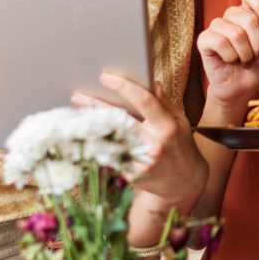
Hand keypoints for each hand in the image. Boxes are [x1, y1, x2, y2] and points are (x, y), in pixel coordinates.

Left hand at [73, 73, 207, 207]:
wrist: (183, 181)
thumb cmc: (180, 146)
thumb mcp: (179, 121)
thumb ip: (164, 103)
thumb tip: (151, 83)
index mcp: (167, 127)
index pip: (144, 101)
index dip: (123, 87)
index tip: (105, 77)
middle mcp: (154, 145)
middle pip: (119, 120)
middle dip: (96, 106)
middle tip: (78, 96)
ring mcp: (141, 163)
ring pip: (109, 141)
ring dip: (91, 128)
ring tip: (75, 116)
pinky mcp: (131, 176)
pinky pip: (109, 158)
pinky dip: (96, 147)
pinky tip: (82, 139)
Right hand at [196, 0, 258, 110]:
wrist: (245, 89)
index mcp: (248, 11)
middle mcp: (231, 15)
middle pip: (248, 17)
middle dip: (258, 42)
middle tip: (256, 54)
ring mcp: (216, 26)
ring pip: (236, 33)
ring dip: (246, 53)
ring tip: (244, 60)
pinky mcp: (204, 40)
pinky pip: (220, 43)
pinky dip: (231, 57)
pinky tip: (231, 61)